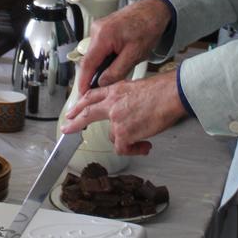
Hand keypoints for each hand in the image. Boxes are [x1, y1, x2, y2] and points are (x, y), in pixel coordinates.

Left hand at [61, 70, 185, 155]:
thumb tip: (131, 113)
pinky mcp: (123, 133)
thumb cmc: (163, 91)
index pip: (93, 96)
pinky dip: (134, 150)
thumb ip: (128, 100)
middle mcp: (112, 104)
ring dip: (127, 142)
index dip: (82, 103)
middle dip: (75, 122)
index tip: (74, 110)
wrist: (170, 95)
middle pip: (87, 113)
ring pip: (113, 137)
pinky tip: (145, 146)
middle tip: (66, 128)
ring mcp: (115, 119)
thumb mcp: (138, 88)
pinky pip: (123, 148)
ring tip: (143, 142)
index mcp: (116, 90)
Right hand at [76, 0, 171, 91]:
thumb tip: (103, 83)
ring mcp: (99, 28)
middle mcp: (97, 30)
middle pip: (89, 59)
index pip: (87, 64)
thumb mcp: (135, 54)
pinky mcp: (103, 29)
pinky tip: (117, 60)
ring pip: (95, 54)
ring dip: (102, 66)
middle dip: (94, 75)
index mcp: (103, 35)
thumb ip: (117, 71)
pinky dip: (105, 57)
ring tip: (116, 71)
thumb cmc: (148, 26)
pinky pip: (99, 47)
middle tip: (102, 89)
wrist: (154, 10)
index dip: (84, 81)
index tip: (82, 94)